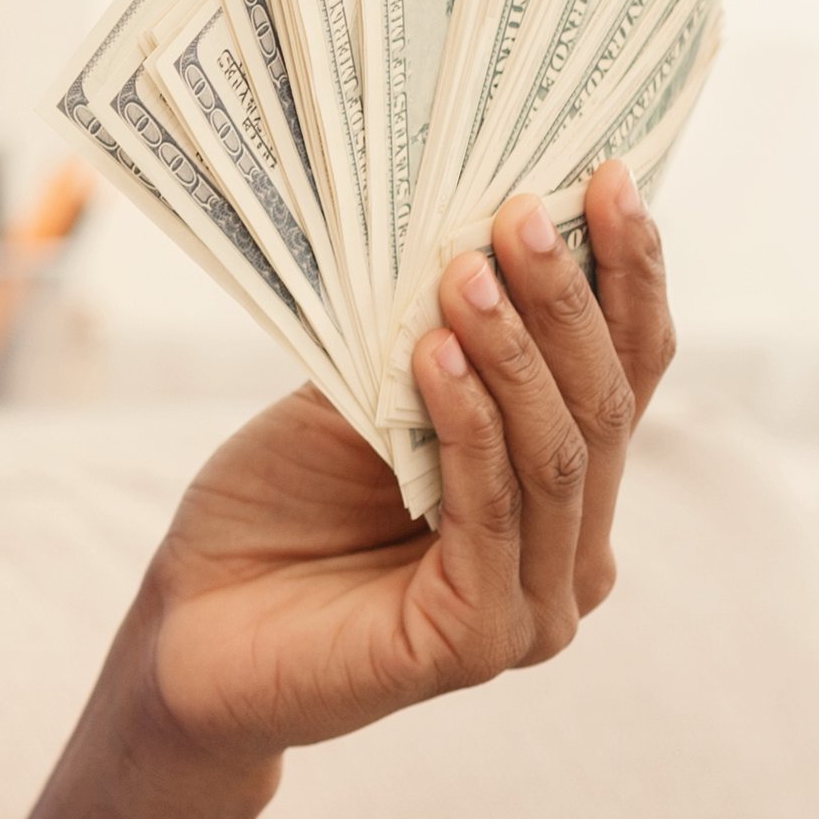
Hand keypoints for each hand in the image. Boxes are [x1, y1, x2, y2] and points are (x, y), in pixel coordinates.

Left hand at [134, 161, 678, 768]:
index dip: (628, 275)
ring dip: (515, 350)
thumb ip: (428, 343)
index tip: (607, 176)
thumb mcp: (355, 402)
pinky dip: (466, 426)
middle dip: (569, 299)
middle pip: (602, 405)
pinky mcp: (478, 642)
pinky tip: (434, 358)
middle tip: (524, 208)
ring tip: (466, 269)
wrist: (189, 628)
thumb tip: (476, 231)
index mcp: (559, 489)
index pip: (624, 371)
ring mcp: (535, 606)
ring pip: (555, 454)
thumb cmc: (275, 511)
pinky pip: (489, 512)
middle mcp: (570, 551)